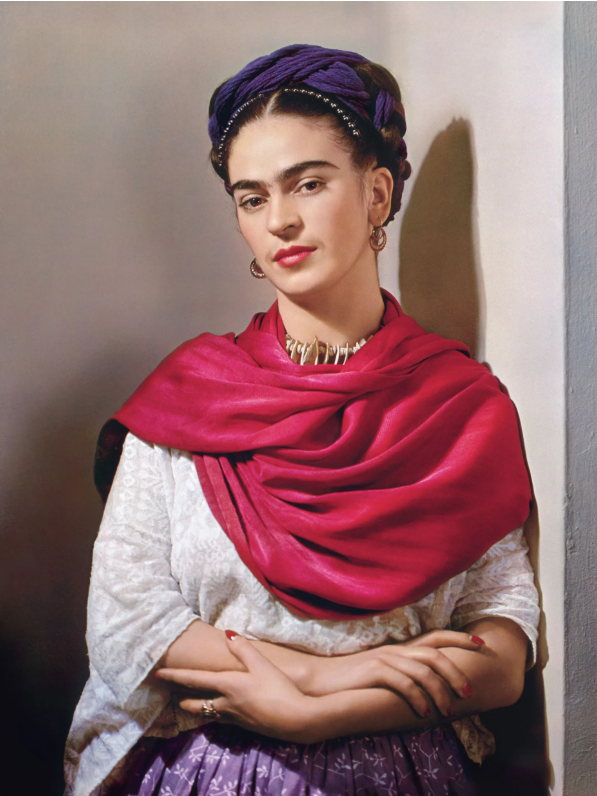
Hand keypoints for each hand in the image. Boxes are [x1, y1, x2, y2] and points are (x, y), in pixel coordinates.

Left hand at [156, 633, 315, 742]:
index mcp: (228, 685)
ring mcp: (235, 717)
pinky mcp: (245, 726)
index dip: (175, 676)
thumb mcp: (262, 665)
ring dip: (195, 708)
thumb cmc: (279, 689)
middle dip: (181, 697)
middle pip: (196, 702)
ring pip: (208, 713)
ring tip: (186, 704)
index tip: (158, 674)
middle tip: (169, 694)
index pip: (194, 680)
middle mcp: (226, 703)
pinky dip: (213, 714)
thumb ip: (244, 649)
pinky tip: (218, 713)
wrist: (296, 720)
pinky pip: (221, 719)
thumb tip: (227, 634)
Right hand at [304, 630, 484, 718]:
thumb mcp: (383, 673)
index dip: (459, 637)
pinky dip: (418, 699)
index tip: (482, 644)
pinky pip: (403, 683)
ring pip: (423, 670)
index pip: (436, 636)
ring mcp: (385, 658)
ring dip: (440, 691)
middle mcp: (396, 649)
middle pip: (435, 653)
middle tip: (470, 693)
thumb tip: (431, 688)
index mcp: (401, 648)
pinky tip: (424, 713)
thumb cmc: (354, 680)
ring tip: (450, 712)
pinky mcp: (374, 671)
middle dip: (456, 672)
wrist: (321, 680)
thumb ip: (404, 674)